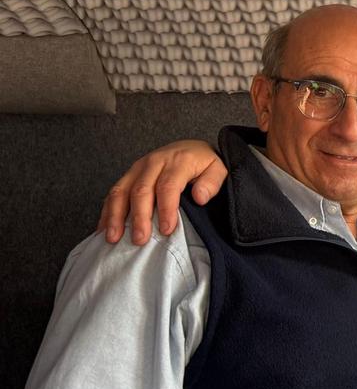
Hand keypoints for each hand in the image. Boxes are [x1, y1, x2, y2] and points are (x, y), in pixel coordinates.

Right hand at [97, 141, 225, 244]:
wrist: (193, 148)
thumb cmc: (205, 164)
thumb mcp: (219, 169)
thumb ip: (212, 182)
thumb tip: (200, 197)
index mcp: (177, 161)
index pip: (168, 187)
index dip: (166, 209)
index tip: (167, 230)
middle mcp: (154, 162)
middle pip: (141, 191)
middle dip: (139, 217)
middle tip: (140, 239)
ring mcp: (138, 168)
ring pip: (121, 191)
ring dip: (115, 215)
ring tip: (114, 237)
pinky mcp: (129, 175)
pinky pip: (114, 193)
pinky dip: (107, 212)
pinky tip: (104, 229)